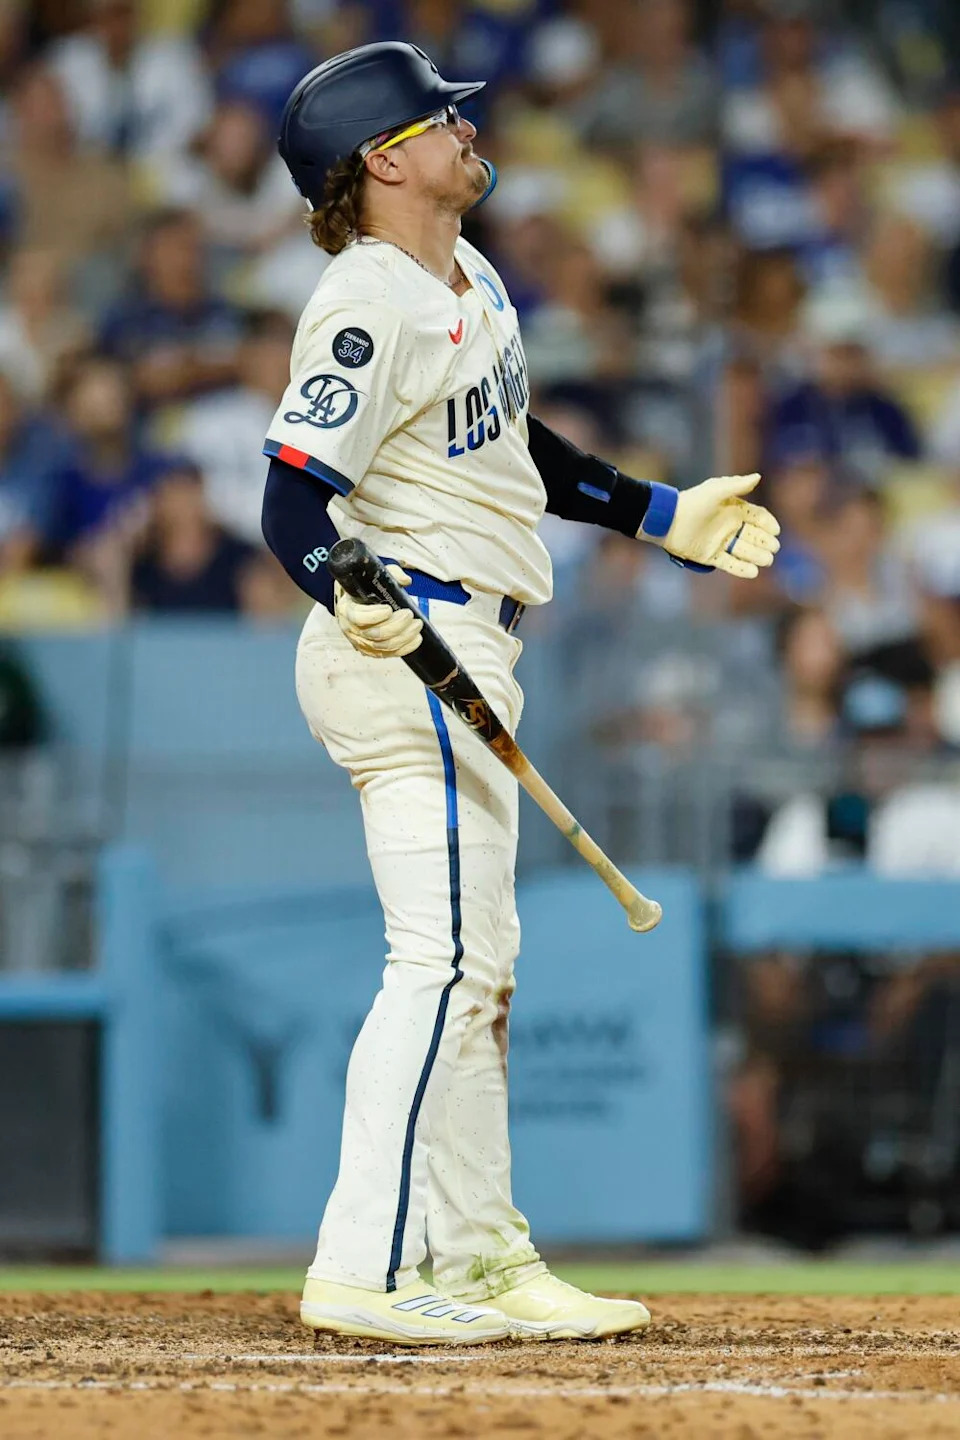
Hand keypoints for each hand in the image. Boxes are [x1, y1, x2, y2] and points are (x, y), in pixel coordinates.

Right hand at [334, 563, 422, 657]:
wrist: (357, 602)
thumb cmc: (364, 589)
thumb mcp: (374, 576)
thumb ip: (391, 574)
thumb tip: (406, 580)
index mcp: (346, 609)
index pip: (357, 617)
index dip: (374, 616)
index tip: (388, 609)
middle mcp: (350, 628)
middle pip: (373, 634)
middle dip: (396, 626)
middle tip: (409, 615)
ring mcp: (360, 642)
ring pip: (382, 647)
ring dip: (403, 637)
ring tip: (417, 626)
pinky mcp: (371, 651)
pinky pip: (388, 654)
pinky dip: (404, 648)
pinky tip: (415, 639)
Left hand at [646, 473, 780, 578]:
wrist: (668, 520)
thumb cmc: (692, 502)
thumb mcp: (716, 491)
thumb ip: (737, 485)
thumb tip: (758, 477)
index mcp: (733, 510)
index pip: (757, 517)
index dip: (767, 524)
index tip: (775, 531)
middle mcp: (729, 527)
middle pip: (753, 536)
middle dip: (765, 542)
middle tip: (774, 548)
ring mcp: (720, 542)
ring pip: (744, 551)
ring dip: (757, 556)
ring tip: (767, 560)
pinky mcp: (710, 556)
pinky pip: (729, 564)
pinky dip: (741, 569)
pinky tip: (754, 572)